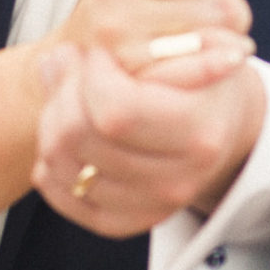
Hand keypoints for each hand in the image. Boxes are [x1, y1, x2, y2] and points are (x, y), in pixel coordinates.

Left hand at [34, 43, 269, 238]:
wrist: (221, 126)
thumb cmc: (205, 79)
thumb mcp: (198, 49)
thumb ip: (149, 46)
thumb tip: (89, 48)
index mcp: (199, 135)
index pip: (116, 111)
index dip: (92, 76)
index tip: (97, 52)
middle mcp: (177, 182)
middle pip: (80, 137)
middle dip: (62, 89)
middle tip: (66, 58)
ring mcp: (150, 208)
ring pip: (62, 164)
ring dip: (50, 118)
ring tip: (62, 87)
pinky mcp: (124, 223)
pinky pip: (62, 196)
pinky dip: (49, 163)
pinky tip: (60, 131)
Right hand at [48, 0, 260, 75]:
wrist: (78, 75)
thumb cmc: (125, 11)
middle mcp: (116, 20)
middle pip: (222, 8)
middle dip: (232, 10)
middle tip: (217, 17)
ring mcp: (127, 64)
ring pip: (221, 44)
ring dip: (231, 42)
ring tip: (215, 40)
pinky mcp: (142, 99)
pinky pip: (206, 79)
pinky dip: (221, 69)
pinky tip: (225, 63)